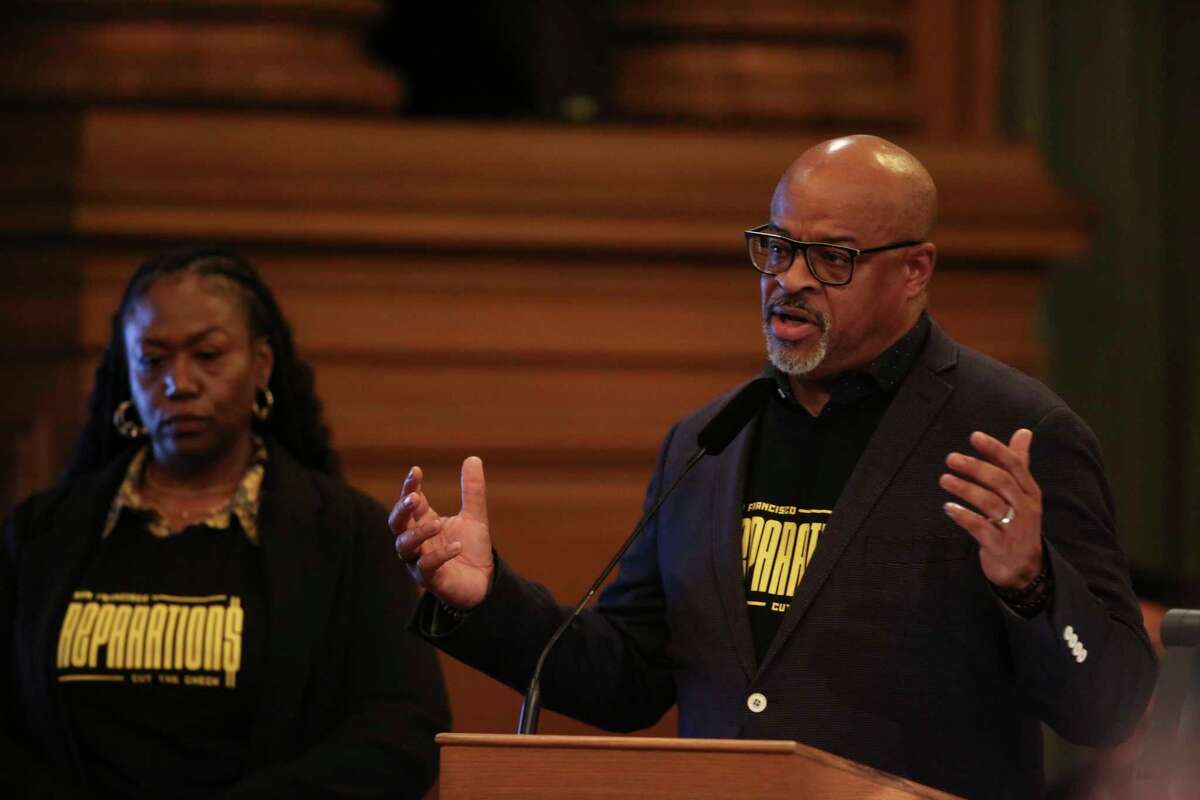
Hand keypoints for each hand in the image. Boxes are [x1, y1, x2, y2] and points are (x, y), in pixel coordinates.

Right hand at [389, 456, 494, 610]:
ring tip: (438, 523)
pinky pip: (426, 567)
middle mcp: (416, 541)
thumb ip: (472, 491)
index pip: (409, 502)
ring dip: (418, 533)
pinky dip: (439, 555)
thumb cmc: (471, 549)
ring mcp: (419, 561)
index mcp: (423, 522)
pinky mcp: (430, 580)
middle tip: (415, 497)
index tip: (416, 471)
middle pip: (396, 524)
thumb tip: (473, 458)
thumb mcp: (475, 516)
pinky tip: (456, 546)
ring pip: (404, 546)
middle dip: (402, 510)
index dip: (409, 486)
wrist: (484, 582)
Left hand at [940, 429, 1043, 589]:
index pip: (1014, 465)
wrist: (1025, 568)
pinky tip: (948, 507)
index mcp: (1030, 491)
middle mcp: (1025, 507)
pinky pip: (980, 528)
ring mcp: (1013, 527)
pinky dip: (963, 516)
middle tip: (951, 458)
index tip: (974, 436)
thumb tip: (1023, 432)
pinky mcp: (999, 546)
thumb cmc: (1019, 523)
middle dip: (976, 467)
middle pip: (1001, 481)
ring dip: (965, 489)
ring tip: (944, 479)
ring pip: (990, 503)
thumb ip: (1019, 463)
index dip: (995, 449)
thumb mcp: (1023, 493)